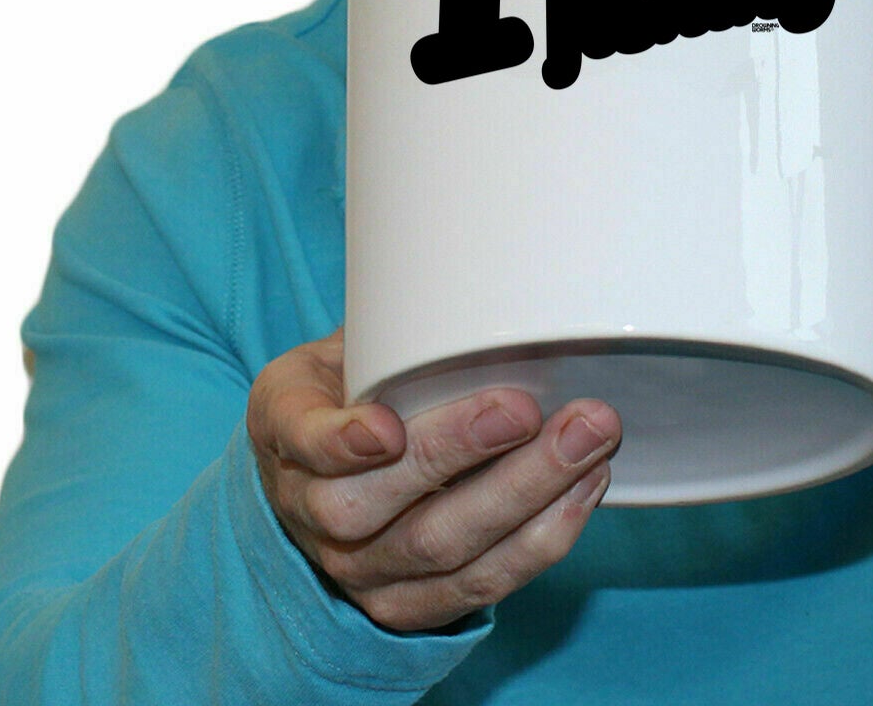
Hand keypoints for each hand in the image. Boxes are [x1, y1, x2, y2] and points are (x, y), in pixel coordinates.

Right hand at [247, 327, 620, 631]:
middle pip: (374, 508)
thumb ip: (394, 320)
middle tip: (528, 408)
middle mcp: (309, 512)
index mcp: (285, 429)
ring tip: (587, 439)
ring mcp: (357, 570)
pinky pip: (478, 587)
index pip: (302, 444)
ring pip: (440, 551)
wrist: (329, 469)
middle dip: (460, 455)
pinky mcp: (409, 607)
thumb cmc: (355, 383)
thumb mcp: (347, 339)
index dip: (339, 443)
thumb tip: (484, 266)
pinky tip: (584, 485)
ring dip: (524, 495)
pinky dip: (540, 539)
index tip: (387, 428)